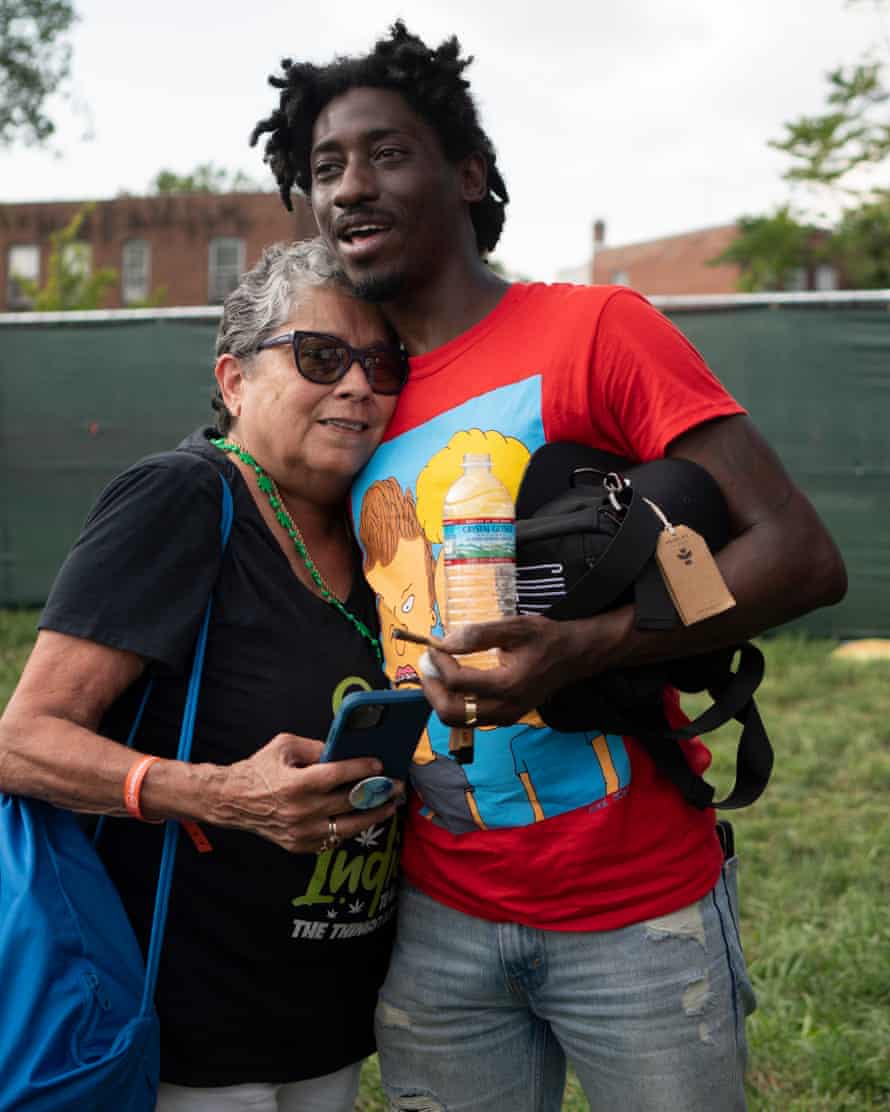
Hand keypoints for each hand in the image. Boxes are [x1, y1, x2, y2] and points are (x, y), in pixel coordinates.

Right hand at [211, 733, 402, 853]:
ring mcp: (301, 833)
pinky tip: (364, 818)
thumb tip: (344, 750)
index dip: (362, 769)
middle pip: (349, 802)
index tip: (381, 765)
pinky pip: (334, 840)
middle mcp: (300, 811)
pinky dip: (351, 829)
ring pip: (348, 827)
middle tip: (397, 785)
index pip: (337, 776)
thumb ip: (316, 747)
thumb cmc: (260, 768)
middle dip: (377, 792)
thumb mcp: (284, 745)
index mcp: (296, 784)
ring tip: (390, 805)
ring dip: (373, 816)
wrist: (232, 801)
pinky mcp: (299, 846)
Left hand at [419, 613, 622, 726]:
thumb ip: (478, 634)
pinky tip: (454, 682)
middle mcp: (505, 708)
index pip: (457, 682)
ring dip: (440, 698)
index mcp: (508, 685)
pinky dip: (454, 703)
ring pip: (457, 720)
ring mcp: (506, 717)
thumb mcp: (514, 627)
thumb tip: (445, 642)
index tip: (434, 646)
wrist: (573, 657)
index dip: (439, 663)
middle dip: (432, 689)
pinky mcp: (505, 718)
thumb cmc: (545, 638)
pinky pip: (469, 719)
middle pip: (451, 712)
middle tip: (427, 666)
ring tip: (436, 674)